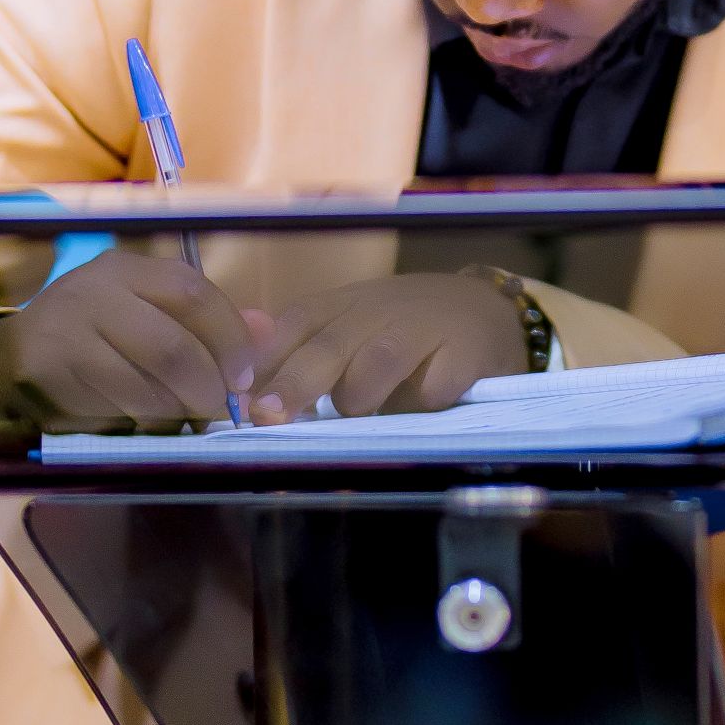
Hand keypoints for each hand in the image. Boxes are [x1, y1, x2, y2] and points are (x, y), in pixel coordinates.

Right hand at [0, 250, 257, 430]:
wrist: (6, 361)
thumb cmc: (95, 336)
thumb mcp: (146, 313)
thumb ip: (207, 321)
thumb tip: (268, 331)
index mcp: (124, 269)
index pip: (193, 293)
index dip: (229, 338)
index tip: (244, 378)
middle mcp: (89, 291)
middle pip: (171, 348)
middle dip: (205, 390)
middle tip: (217, 414)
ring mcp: (61, 333)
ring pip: (140, 390)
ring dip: (171, 418)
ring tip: (181, 424)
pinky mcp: (41, 376)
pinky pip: (106, 415)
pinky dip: (132, 429)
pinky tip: (136, 428)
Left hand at [246, 273, 529, 423]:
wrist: (485, 309)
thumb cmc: (401, 331)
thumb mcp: (347, 332)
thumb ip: (297, 357)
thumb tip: (240, 391)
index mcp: (340, 308)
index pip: (293, 327)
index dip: (265, 363)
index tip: (241, 400)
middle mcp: (377, 311)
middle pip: (329, 345)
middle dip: (296, 383)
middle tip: (271, 417)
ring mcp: (424, 327)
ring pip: (379, 358)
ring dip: (360, 395)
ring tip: (360, 413)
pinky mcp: (466, 350)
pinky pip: (436, 382)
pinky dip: (424, 398)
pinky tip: (426, 404)